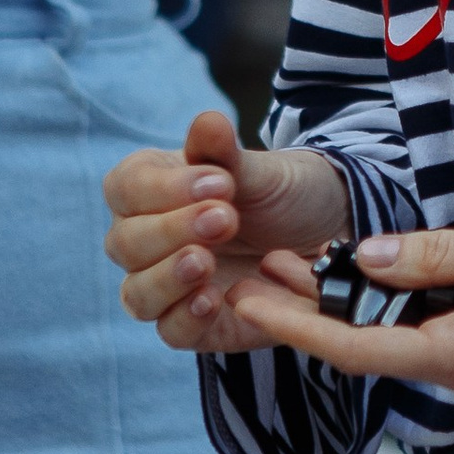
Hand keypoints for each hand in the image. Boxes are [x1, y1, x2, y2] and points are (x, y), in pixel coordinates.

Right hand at [103, 110, 351, 353]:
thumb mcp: (264, 173)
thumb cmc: (283, 196)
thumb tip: (209, 122)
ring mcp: (167, 286)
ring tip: (205, 261)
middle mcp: (148, 241)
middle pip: (126, 244)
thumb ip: (227, 155)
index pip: (126, 189)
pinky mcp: (193, 326)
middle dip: (172, 231)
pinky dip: (185, 317)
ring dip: (168, 278)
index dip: (162, 189)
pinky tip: (212, 300)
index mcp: (151, 190)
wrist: (328, 238)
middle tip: (225, 218)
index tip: (218, 183)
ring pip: (137, 294)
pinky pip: (170, 331)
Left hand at [146, 211, 453, 398]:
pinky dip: (384, 303)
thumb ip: (440, 256)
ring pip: (392, 338)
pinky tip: (362, 270)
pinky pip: (424, 332)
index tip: (247, 300)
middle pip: (366, 345)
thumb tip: (367, 257)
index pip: (358, 346)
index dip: (297, 325)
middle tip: (253, 267)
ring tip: (290, 262)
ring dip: (343, 304)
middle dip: (307, 310)